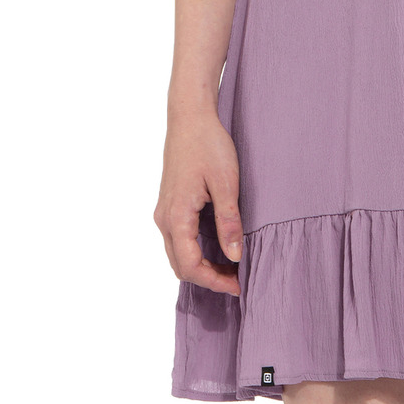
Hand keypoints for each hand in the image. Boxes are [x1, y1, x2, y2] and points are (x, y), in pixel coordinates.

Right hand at [154, 109, 243, 295]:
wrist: (190, 117)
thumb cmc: (208, 144)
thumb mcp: (226, 183)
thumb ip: (229, 221)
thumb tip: (234, 256)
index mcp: (176, 216)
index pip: (190, 266)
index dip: (214, 281)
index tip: (239, 285)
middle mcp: (164, 218)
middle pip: (181, 265)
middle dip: (208, 278)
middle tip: (238, 280)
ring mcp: (164, 212)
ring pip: (178, 254)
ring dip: (202, 266)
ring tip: (232, 267)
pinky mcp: (170, 205)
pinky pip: (179, 240)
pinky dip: (196, 252)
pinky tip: (219, 248)